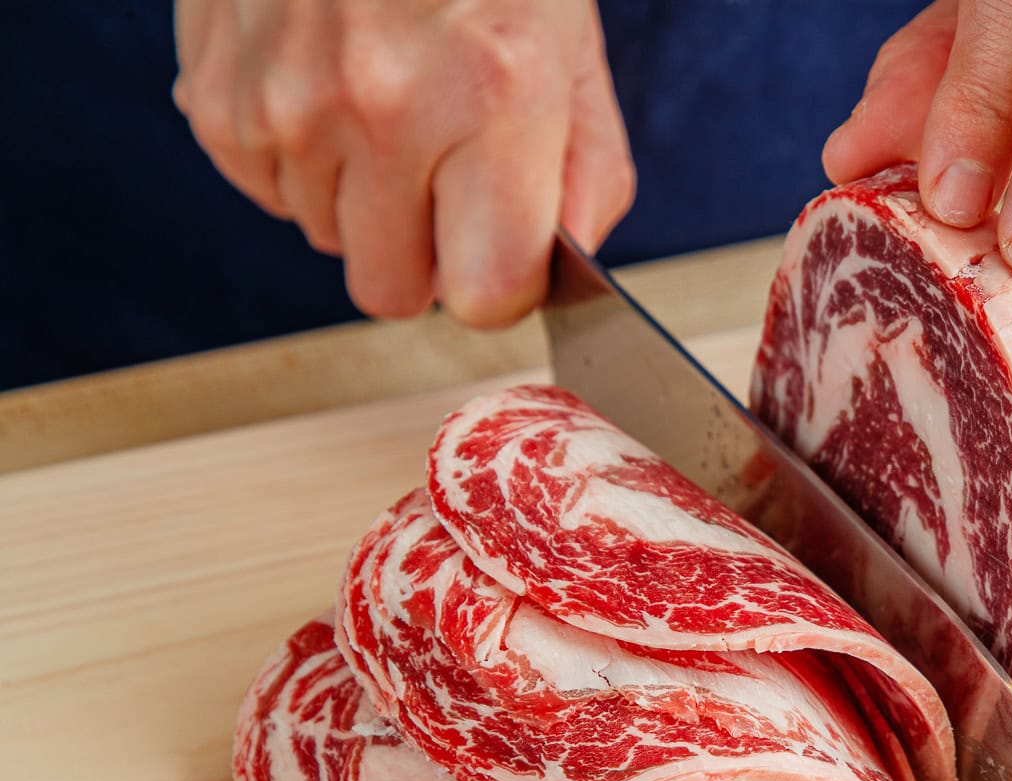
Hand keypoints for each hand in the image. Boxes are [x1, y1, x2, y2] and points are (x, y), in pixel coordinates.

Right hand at [173, 0, 632, 325]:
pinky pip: (267, 193)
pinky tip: (330, 89)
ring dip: (361, 200)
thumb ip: (587, 177)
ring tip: (386, 105)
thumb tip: (557, 271)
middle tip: (444, 177)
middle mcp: (382, 109)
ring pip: (328, 241)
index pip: (484, 295)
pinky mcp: (219, 96)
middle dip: (425, 255)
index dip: (500, 284)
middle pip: (392, 293)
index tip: (503, 248)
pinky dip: (303, 162)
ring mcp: (287, 104)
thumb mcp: (572, 50)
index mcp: (493, 98)